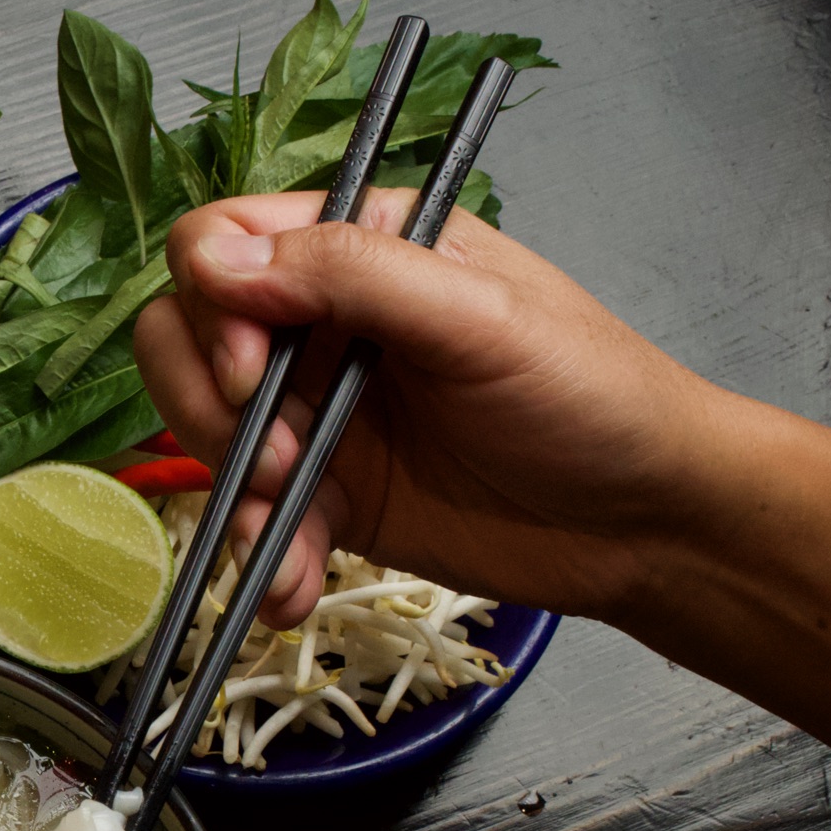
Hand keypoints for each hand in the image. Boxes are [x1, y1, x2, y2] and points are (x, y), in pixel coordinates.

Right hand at [134, 187, 735, 627]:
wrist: (644, 525)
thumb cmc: (591, 398)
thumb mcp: (478, 318)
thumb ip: (351, 276)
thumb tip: (216, 262)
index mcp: (363, 245)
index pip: (222, 243)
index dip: (215, 306)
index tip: (254, 369)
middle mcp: (326, 320)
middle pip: (186, 335)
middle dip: (212, 405)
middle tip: (282, 454)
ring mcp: (318, 410)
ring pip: (204, 430)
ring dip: (232, 490)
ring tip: (292, 527)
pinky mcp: (327, 494)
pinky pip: (251, 517)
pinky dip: (261, 557)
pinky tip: (294, 588)